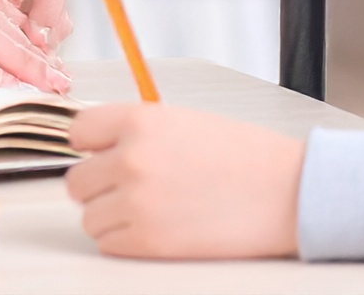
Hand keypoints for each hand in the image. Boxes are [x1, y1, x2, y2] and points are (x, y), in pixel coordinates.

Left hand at [65, 104, 301, 257]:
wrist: (285, 192)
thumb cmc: (243, 155)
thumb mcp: (183, 120)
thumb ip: (138, 131)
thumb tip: (100, 147)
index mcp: (139, 120)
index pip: (78, 132)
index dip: (91, 146)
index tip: (102, 154)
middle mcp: (130, 158)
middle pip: (77, 180)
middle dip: (100, 185)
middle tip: (130, 187)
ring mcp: (136, 202)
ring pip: (90, 217)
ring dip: (111, 216)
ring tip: (150, 209)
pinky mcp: (147, 242)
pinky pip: (108, 244)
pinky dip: (125, 240)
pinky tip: (155, 228)